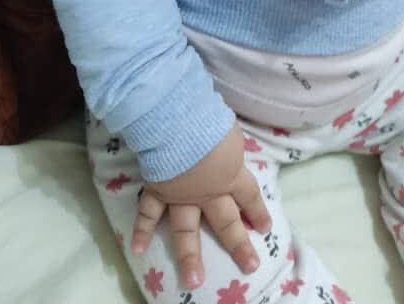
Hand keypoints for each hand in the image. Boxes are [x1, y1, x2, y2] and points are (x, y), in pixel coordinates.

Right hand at [131, 121, 271, 290]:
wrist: (178, 124)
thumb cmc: (208, 121)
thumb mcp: (229, 132)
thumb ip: (228, 145)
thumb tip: (227, 144)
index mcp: (230, 174)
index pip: (249, 196)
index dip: (258, 211)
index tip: (265, 229)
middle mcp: (208, 192)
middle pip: (226, 222)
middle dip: (238, 245)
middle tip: (249, 266)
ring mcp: (181, 195)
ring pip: (186, 230)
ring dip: (189, 256)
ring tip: (193, 280)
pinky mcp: (158, 189)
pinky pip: (148, 213)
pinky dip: (142, 230)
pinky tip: (138, 249)